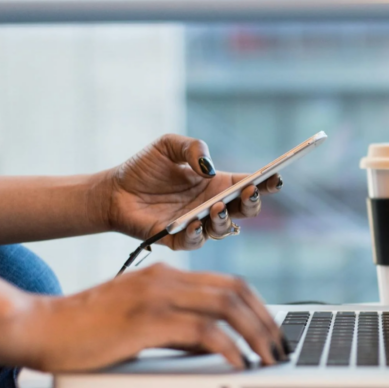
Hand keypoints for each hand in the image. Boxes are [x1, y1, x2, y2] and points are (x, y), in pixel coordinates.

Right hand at [20, 263, 286, 371]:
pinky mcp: (146, 320)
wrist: (40, 327)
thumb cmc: (88, 329)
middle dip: (266, 320)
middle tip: (280, 347)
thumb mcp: (142, 320)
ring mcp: (157, 296)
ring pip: (226, 306)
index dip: (259, 306)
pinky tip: (238, 363)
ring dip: (255, 333)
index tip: (273, 330)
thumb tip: (216, 344)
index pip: (230, 282)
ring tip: (268, 357)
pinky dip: (228, 347)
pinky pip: (202, 331)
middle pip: (236, 291)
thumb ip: (179, 326)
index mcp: (168, 275)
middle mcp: (167, 278)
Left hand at [101, 134, 282, 249]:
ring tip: (217, 207)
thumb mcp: (168, 145)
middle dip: (253, 203)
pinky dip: (198, 234)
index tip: (275, 176)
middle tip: (249, 192)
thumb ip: (192, 148)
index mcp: (217, 184)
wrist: (113, 191)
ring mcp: (198, 224)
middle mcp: (212, 206)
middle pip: (246, 210)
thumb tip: (208, 167)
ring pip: (225, 229)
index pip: (249, 185)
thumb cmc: (144, 168)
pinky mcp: (178, 239)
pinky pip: (195, 241)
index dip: (266, 182)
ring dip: (225, 219)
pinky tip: (194, 222)